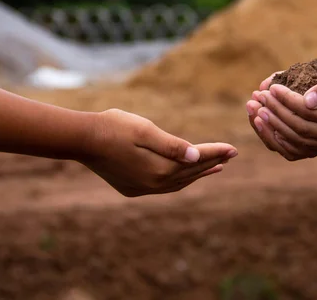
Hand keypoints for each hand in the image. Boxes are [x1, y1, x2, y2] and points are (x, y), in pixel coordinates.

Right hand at [80, 109, 236, 196]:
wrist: (82, 139)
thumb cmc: (114, 128)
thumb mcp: (145, 131)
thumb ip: (172, 145)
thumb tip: (197, 156)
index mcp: (159, 169)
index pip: (196, 161)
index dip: (216, 153)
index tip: (234, 148)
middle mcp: (154, 184)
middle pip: (191, 173)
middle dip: (212, 162)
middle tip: (232, 155)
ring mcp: (143, 188)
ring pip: (179, 183)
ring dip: (198, 174)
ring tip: (217, 167)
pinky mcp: (133, 188)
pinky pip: (165, 186)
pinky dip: (180, 180)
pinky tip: (185, 174)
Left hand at [246, 58, 316, 160]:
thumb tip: (306, 100)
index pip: (309, 114)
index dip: (286, 102)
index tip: (269, 88)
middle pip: (301, 131)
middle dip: (275, 114)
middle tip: (254, 100)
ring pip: (301, 145)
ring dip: (274, 130)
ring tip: (254, 113)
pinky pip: (307, 150)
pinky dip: (286, 141)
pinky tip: (269, 128)